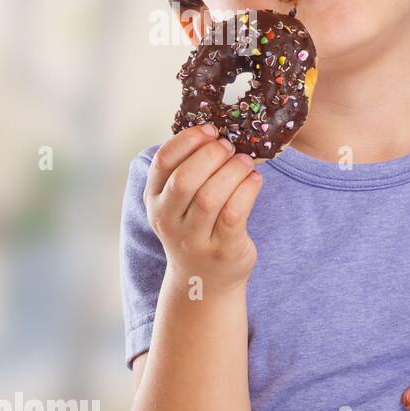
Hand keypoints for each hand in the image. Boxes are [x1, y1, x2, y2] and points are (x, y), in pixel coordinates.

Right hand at [145, 124, 263, 291]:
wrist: (203, 280)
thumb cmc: (196, 228)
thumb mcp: (179, 203)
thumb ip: (189, 171)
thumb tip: (217, 134)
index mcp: (154, 200)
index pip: (164, 162)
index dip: (188, 140)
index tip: (210, 130)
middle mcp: (169, 220)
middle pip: (186, 179)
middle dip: (211, 155)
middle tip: (230, 147)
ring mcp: (194, 238)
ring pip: (211, 196)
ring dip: (232, 172)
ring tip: (245, 162)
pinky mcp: (222, 249)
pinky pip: (234, 214)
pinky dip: (247, 191)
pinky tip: (255, 180)